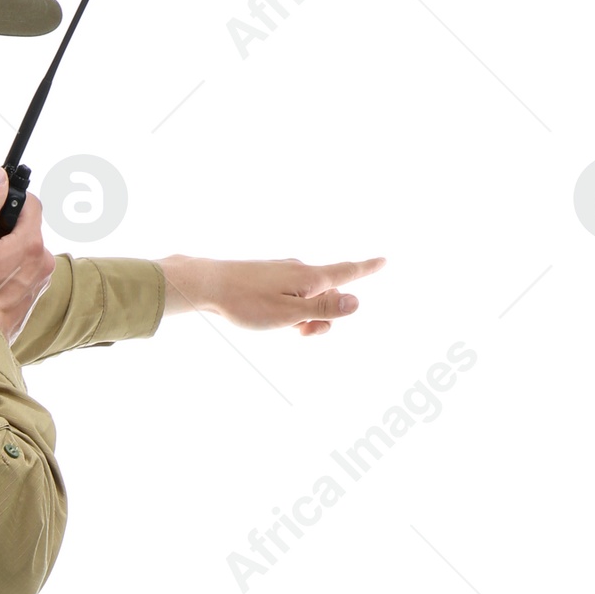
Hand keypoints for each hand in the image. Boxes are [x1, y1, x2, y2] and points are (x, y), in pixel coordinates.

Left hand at [158, 253, 385, 335]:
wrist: (209, 284)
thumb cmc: (247, 303)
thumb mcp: (289, 314)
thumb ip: (323, 309)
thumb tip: (356, 302)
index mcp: (310, 278)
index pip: (347, 272)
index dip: (367, 269)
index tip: (385, 260)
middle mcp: (300, 270)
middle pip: (328, 294)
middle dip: (324, 316)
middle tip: (302, 334)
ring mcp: (284, 271)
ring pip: (308, 297)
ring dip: (304, 316)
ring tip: (281, 327)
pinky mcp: (269, 276)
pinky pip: (291, 294)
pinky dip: (290, 309)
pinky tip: (268, 315)